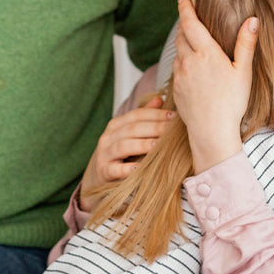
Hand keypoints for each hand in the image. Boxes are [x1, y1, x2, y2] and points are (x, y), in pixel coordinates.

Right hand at [80, 95, 174, 210]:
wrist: (100, 175)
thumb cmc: (121, 152)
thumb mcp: (130, 134)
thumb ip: (144, 117)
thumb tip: (159, 98)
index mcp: (116, 125)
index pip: (137, 115)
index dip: (155, 114)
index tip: (174, 116)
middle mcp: (108, 137)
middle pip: (132, 129)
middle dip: (154, 128)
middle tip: (171, 130)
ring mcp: (104, 155)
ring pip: (123, 146)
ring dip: (142, 145)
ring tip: (158, 145)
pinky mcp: (103, 172)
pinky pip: (114, 170)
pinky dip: (126, 169)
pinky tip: (138, 168)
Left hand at [171, 0, 258, 173]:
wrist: (212, 131)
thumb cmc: (232, 103)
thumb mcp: (243, 72)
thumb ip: (246, 44)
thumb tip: (253, 20)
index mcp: (206, 53)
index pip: (190, 23)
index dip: (185, 8)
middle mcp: (188, 61)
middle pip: (181, 35)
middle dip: (184, 24)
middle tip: (189, 17)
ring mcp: (179, 75)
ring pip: (178, 52)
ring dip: (183, 43)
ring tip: (192, 42)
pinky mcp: (176, 89)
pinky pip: (176, 68)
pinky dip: (182, 61)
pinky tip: (192, 68)